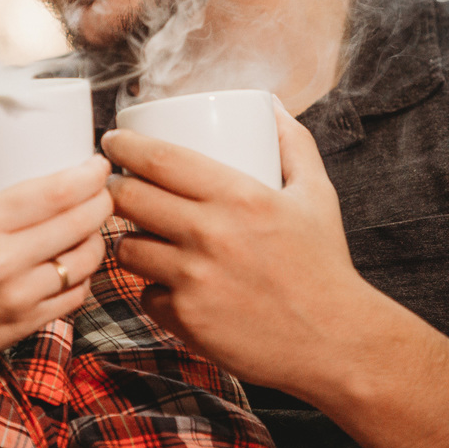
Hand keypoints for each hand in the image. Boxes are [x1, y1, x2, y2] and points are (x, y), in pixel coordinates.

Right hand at [0, 156, 112, 372]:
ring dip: (96, 238)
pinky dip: (82, 276)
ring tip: (92, 227)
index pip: (55, 192)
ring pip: (85, 260)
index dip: (89, 175)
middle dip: (102, 200)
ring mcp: (18, 296)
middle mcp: (3, 259)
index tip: (99, 165)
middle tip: (104, 191)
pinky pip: (75, 295)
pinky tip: (76, 264)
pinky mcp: (25, 324)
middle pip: (79, 221)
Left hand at [102, 100, 372, 395]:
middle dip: (112, 189)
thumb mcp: (317, 194)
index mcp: (239, 195)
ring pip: (127, 248)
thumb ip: (294, 143)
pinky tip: (168, 285)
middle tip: (114, 187)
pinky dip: (153, 289)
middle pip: (129, 198)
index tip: (113, 141)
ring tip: (139, 235)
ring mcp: (194, 279)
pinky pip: (146, 295)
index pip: (159, 159)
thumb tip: (271, 105)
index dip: (123, 146)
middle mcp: (211, 234)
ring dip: (127, 239)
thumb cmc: (324, 265)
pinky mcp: (187, 320)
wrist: (336, 342)